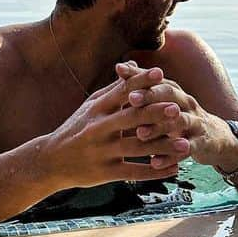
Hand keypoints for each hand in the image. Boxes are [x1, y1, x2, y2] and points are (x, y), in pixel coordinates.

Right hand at [44, 66, 184, 188]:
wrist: (51, 161)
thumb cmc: (76, 129)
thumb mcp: (91, 106)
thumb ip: (114, 88)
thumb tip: (133, 64)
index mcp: (97, 109)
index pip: (121, 92)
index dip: (141, 82)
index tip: (161, 74)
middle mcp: (99, 129)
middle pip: (131, 118)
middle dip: (155, 113)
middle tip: (178, 109)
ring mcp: (103, 152)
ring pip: (137, 148)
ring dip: (163, 146)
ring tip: (186, 145)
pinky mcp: (105, 173)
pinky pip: (134, 172)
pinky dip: (156, 171)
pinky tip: (174, 169)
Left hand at [122, 73, 237, 172]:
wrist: (215, 137)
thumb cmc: (179, 116)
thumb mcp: (165, 100)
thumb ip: (143, 86)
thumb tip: (120, 66)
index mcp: (174, 91)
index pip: (157, 78)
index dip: (140, 74)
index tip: (119, 71)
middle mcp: (186, 102)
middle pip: (170, 95)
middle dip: (151, 95)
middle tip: (131, 98)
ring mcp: (195, 122)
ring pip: (179, 121)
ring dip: (159, 127)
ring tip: (140, 134)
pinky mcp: (201, 143)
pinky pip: (186, 149)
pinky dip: (170, 156)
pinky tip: (154, 162)